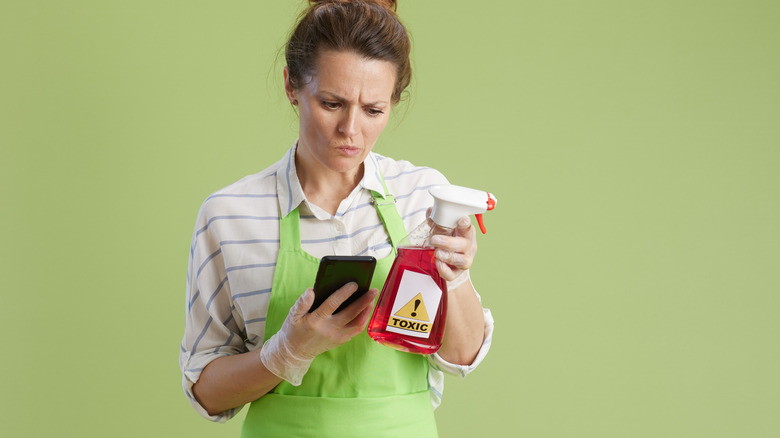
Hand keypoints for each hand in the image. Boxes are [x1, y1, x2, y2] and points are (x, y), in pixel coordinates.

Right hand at [260, 283, 377, 384]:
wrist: (295, 352)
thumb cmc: (294, 330)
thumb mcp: (293, 315)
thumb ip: (302, 302)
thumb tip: (311, 290)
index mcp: (315, 321)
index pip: (332, 304)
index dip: (344, 293)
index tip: (354, 284)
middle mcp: (328, 330)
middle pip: (350, 314)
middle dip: (364, 301)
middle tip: (373, 290)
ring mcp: (336, 337)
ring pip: (357, 324)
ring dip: (366, 311)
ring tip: (371, 299)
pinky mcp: (341, 341)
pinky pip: (356, 330)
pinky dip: (363, 319)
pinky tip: (365, 309)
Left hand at [429, 216, 476, 287]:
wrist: (451, 259)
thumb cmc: (449, 239)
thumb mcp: (444, 228)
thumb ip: (437, 219)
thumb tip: (431, 211)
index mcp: (466, 233)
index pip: (468, 228)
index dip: (465, 224)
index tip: (462, 220)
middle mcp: (469, 247)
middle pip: (464, 245)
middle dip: (448, 242)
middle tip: (434, 240)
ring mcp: (465, 260)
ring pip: (462, 261)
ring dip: (448, 256)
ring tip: (437, 252)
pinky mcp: (457, 273)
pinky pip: (452, 274)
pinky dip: (443, 269)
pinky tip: (437, 262)